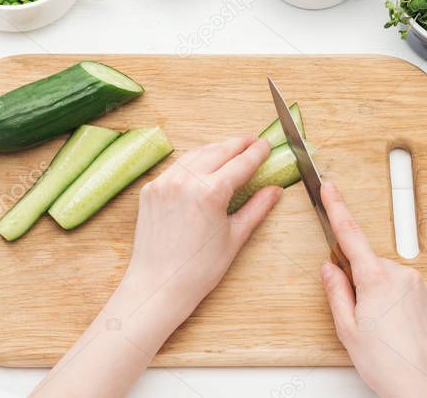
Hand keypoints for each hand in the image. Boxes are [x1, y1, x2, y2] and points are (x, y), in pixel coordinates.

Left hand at [124, 134, 283, 321]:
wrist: (159, 285)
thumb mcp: (235, 237)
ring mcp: (165, 182)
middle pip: (219, 150)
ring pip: (196, 154)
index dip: (257, 152)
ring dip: (215, 148)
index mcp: (211, 192)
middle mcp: (186, 180)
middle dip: (238, 144)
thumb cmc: (199, 269)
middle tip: (252, 141)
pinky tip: (202, 165)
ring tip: (230, 149)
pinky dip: (193, 161)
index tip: (266, 145)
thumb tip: (275, 190)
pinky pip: (176, 167)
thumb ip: (256, 208)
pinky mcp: (151, 189)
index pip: (241, 162)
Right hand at [320, 180, 426, 397]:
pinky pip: (404, 291)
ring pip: (386, 280)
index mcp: (376, 279)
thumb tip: (329, 268)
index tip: (329, 187)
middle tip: (359, 319)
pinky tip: (396, 332)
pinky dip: (395, 305)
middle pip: (368, 265)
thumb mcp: (347, 330)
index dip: (336, 207)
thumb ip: (336, 291)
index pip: (350, 234)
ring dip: (378, 297)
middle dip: (358, 283)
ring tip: (382, 333)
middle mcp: (401, 274)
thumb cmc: (388, 365)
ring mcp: (420, 285)